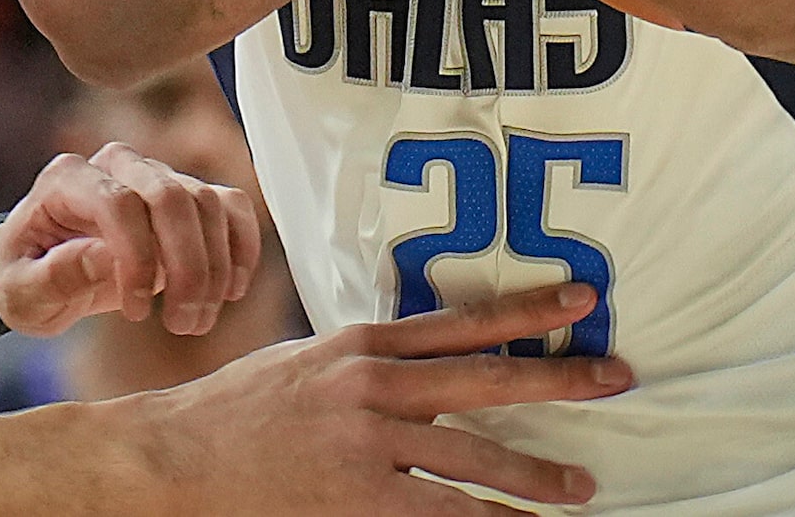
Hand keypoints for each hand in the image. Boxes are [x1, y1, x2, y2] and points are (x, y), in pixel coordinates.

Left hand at [0, 141, 260, 337]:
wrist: (38, 270)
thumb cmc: (24, 277)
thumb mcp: (20, 291)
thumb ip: (53, 275)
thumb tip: (105, 258)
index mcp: (66, 178)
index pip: (119, 203)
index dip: (136, 259)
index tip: (136, 312)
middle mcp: (113, 164)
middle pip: (171, 197)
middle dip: (187, 267)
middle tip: (183, 324)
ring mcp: (152, 174)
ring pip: (206, 204)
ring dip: (214, 269)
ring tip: (195, 320)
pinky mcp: (184, 194)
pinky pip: (229, 205)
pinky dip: (240, 246)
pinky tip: (231, 290)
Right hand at [147, 283, 630, 512]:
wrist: (177, 458)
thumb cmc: (242, 411)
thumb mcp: (308, 363)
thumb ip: (369, 361)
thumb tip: (432, 357)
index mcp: (361, 345)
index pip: (461, 321)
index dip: (526, 309)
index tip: (581, 299)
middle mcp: (372, 387)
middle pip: (487, 379)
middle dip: (560, 379)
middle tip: (617, 377)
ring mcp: (367, 446)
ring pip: (476, 458)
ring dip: (538, 476)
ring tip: (583, 485)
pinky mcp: (359, 501)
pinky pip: (443, 515)